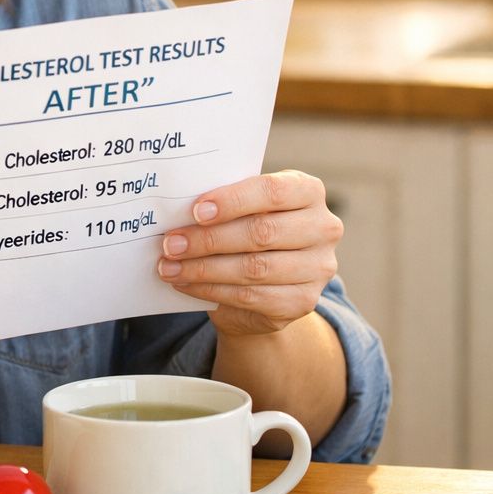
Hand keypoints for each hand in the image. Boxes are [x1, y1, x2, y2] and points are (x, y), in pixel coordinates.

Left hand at [157, 170, 341, 336]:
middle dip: (209, 239)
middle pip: (261, 232)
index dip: (232, 201)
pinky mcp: (303, 302)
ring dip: (203, 269)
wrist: (268, 281)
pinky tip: (185, 284)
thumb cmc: (249, 228)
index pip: (273, 191)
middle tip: (171, 243)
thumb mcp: (243, 207)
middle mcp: (323, 228)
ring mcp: (318, 268)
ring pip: (254, 269)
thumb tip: (177, 209)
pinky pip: (250, 297)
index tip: (196, 211)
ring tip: (169, 267)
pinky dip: (210, 290)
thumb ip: (224, 203)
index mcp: (308, 191)